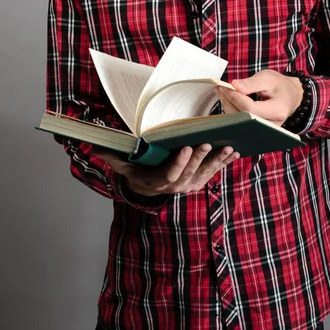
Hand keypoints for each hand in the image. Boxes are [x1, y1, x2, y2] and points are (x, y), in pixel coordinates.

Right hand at [92, 144, 239, 196]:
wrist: (149, 187)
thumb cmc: (137, 171)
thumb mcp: (123, 166)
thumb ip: (112, 157)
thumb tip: (95, 147)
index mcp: (159, 181)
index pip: (170, 173)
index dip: (179, 162)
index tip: (185, 147)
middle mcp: (177, 186)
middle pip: (191, 171)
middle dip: (201, 157)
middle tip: (209, 142)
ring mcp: (190, 185)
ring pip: (206, 173)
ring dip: (218, 160)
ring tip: (228, 147)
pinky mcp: (199, 181)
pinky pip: (214, 172)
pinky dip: (224, 163)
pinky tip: (234, 152)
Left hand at [216, 69, 303, 126]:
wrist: (290, 95)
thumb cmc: (279, 85)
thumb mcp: (268, 78)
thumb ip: (251, 83)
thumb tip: (234, 85)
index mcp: (278, 110)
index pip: (250, 108)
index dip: (235, 97)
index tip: (225, 86)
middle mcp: (272, 125)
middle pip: (243, 118)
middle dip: (229, 102)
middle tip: (220, 88)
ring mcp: (265, 130)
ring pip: (240, 122)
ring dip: (227, 106)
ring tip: (222, 92)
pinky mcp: (258, 130)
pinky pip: (241, 123)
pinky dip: (232, 111)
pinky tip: (227, 100)